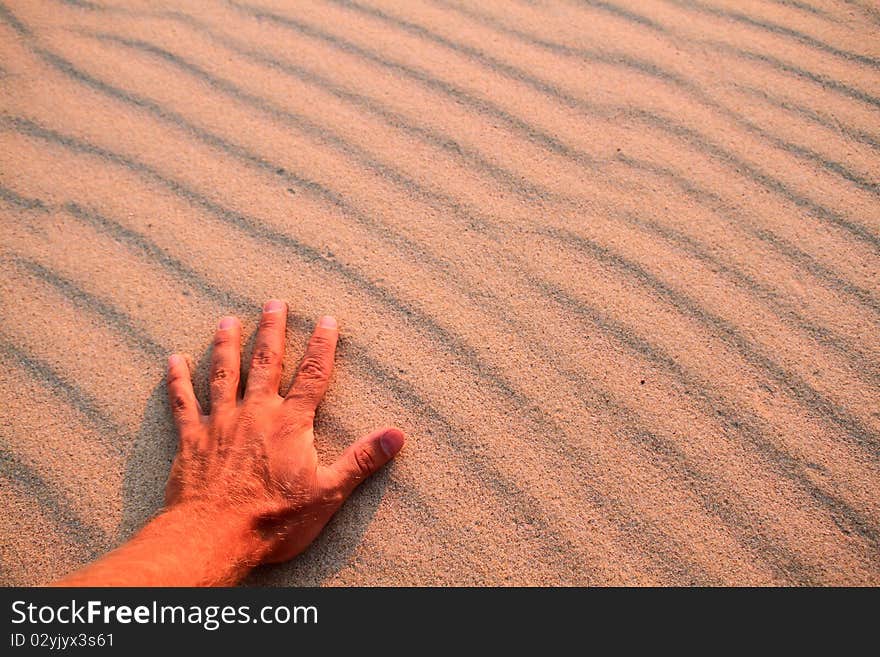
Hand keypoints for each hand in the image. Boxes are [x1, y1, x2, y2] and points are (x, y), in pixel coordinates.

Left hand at [164, 299, 404, 564]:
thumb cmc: (273, 520)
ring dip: (226, 345)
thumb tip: (397, 435)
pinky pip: (183, 403)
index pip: (313, 376)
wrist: (213, 537)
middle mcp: (255, 414)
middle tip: (274, 303)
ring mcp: (221, 424)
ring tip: (228, 321)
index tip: (327, 320)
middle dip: (272, 331)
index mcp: (290, 424)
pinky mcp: (192, 440)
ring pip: (223, 374)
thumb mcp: (328, 493)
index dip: (323, 347)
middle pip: (265, 364)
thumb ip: (361, 460)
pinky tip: (173, 360)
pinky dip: (177, 381)